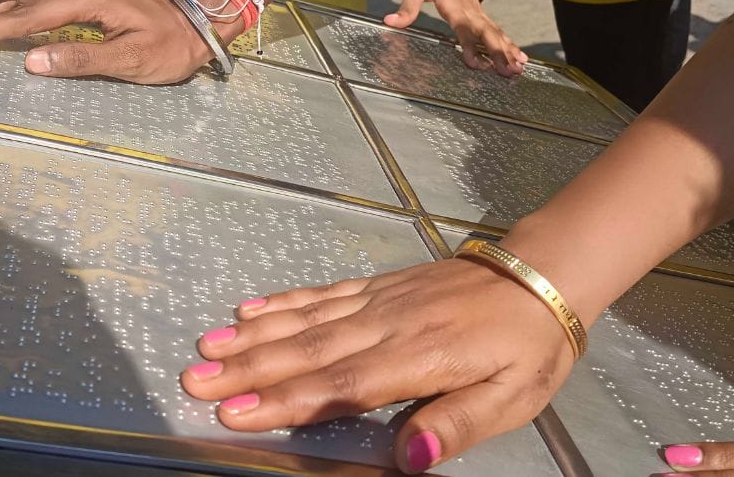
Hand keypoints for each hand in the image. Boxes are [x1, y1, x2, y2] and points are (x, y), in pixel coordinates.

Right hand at [179, 259, 574, 473]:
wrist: (539, 275)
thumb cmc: (528, 346)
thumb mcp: (512, 398)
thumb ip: (456, 425)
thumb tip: (407, 459)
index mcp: (417, 357)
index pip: (340, 385)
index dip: (286, 401)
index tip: (237, 411)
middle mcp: (387, 325)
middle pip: (308, 352)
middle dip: (249, 370)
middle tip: (195, 381)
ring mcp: (379, 301)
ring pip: (306, 321)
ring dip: (254, 337)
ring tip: (207, 347)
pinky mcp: (379, 286)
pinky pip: (324, 294)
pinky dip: (284, 302)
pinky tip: (251, 309)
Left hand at [386, 0, 526, 76]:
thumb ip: (407, 6)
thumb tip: (392, 21)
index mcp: (452, 1)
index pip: (462, 26)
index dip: (469, 45)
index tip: (475, 63)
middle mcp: (468, 6)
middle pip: (485, 32)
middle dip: (497, 53)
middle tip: (507, 72)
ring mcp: (476, 8)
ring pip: (494, 31)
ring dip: (507, 51)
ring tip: (518, 69)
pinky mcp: (478, 9)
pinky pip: (495, 28)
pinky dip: (507, 42)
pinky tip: (517, 54)